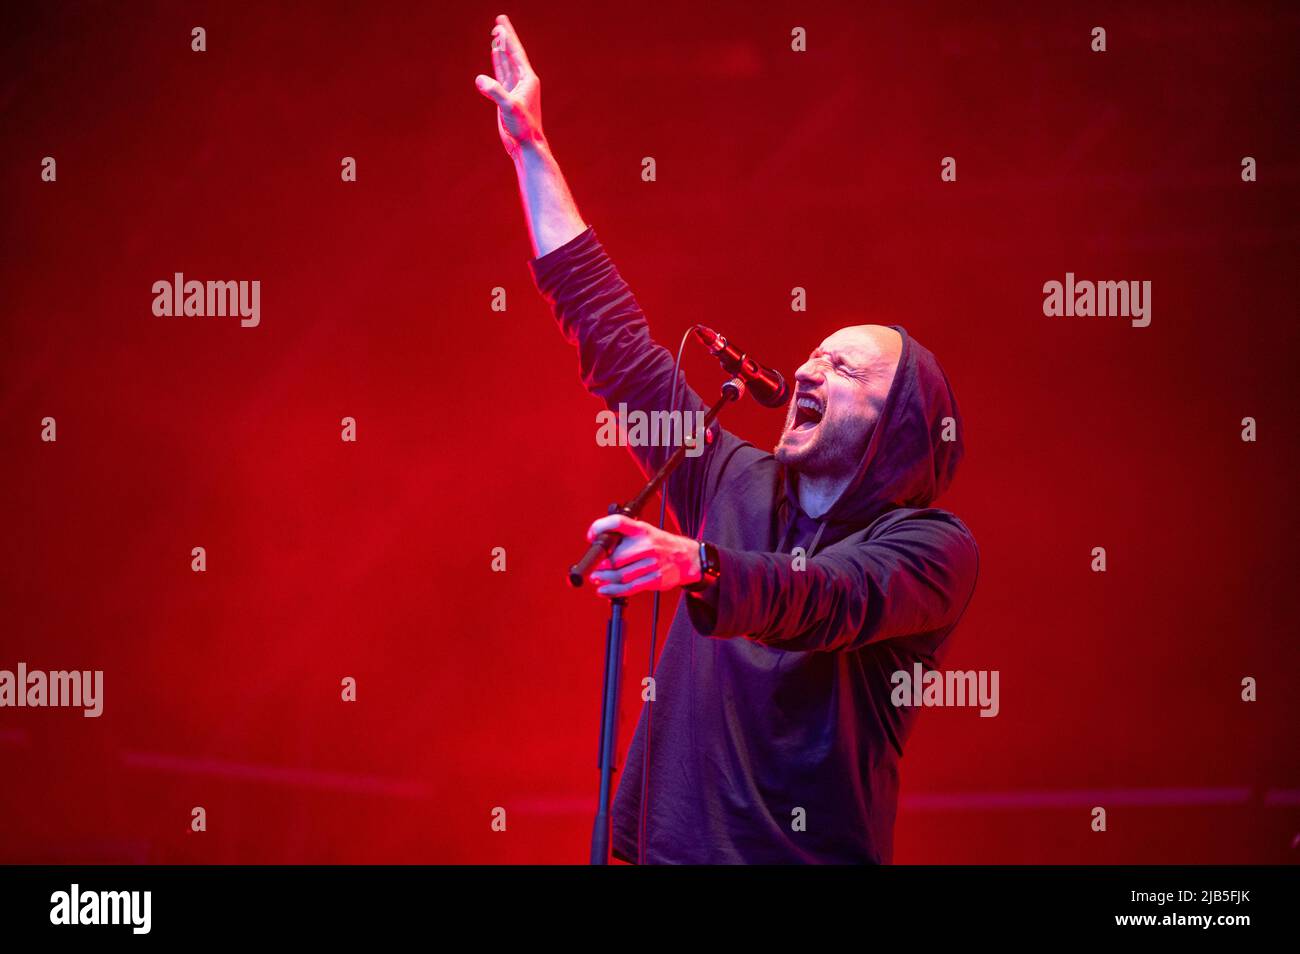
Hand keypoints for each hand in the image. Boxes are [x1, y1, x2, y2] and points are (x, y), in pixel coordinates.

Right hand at [474, 14, 543, 158]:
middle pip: (512, 54)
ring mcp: (515, 89)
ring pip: (506, 63)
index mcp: (528, 79)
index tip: (501, 22)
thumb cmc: (522, 128)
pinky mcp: (508, 97)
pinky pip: (502, 75)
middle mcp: (523, 81)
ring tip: (496, 34)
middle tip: (500, 20)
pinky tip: (494, 54)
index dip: (508, 37)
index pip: (516, 53)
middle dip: (505, 37)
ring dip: (501, 49)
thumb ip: (495, 92)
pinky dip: (498, 64)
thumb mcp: (509, 108)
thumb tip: (480, 79)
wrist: (525, 145)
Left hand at [586, 515, 702, 597]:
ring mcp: (651, 563)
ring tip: (597, 579)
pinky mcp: (654, 579)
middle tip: (594, 569)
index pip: (618, 522)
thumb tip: (599, 545)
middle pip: (616, 557)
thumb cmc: (660, 544)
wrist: (687, 557)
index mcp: (641, 529)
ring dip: (604, 579)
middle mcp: (646, 545)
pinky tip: (604, 590)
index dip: (600, 527)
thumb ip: (625, 536)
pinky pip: (629, 587)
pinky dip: (613, 591)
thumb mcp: (645, 532)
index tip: (591, 537)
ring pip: (621, 575)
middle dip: (601, 565)